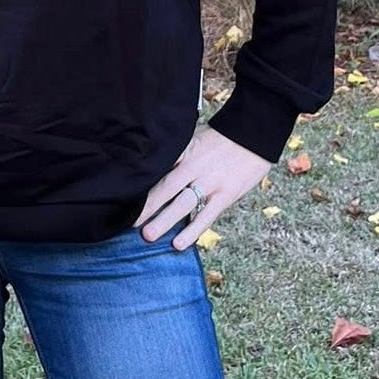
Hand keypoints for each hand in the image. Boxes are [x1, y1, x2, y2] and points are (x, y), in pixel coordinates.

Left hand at [134, 124, 271, 250]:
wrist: (254, 134)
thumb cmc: (220, 137)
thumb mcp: (194, 137)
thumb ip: (177, 153)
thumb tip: (154, 165)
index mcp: (184, 151)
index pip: (158, 168)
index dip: (141, 183)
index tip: (124, 195)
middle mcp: (194, 167)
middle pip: (166, 188)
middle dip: (147, 206)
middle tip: (128, 222)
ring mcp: (210, 182)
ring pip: (183, 204)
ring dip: (164, 221)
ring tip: (148, 235)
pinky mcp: (226, 195)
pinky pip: (206, 216)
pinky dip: (192, 231)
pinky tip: (179, 244)